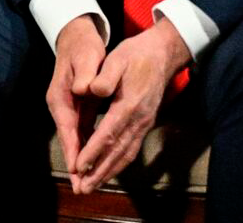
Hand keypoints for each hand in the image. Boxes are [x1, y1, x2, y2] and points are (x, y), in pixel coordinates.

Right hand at [46, 14, 106, 192]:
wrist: (75, 36)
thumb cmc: (82, 47)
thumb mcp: (85, 57)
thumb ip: (86, 74)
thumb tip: (86, 89)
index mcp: (61, 96)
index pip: (67, 128)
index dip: (74, 150)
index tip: (79, 170)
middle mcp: (61, 105)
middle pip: (69, 139)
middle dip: (76, 164)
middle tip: (82, 188)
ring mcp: (67, 107)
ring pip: (75, 139)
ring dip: (81, 160)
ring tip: (88, 183)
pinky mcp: (76, 107)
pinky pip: (82, 132)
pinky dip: (87, 147)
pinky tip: (94, 161)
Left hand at [72, 16, 191, 193]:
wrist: (163, 54)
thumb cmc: (136, 55)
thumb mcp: (117, 59)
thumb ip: (104, 77)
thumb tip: (91, 90)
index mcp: (128, 105)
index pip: (107, 134)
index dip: (93, 152)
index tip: (79, 166)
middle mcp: (138, 119)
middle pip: (117, 152)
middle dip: (99, 172)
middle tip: (83, 188)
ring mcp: (144, 124)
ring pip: (126, 154)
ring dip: (109, 172)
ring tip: (92, 186)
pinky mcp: (145, 123)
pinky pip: (132, 149)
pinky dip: (119, 163)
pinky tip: (109, 170)